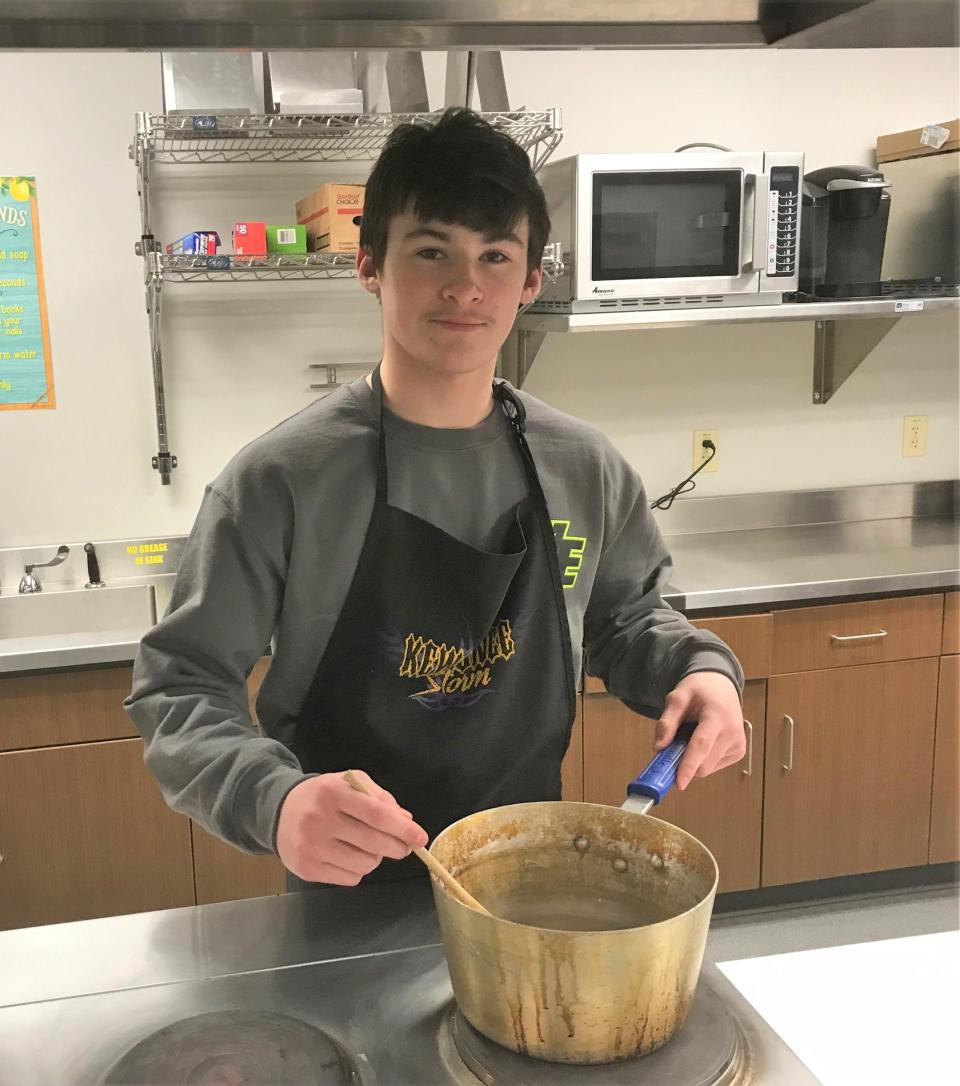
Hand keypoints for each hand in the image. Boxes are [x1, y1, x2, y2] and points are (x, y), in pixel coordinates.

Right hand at [276, 770, 428, 884]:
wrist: (279, 811)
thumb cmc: (323, 796)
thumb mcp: (349, 784)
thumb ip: (379, 798)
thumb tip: (406, 821)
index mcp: (333, 793)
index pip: (376, 814)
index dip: (402, 828)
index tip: (420, 837)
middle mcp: (320, 820)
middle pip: (372, 842)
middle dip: (397, 847)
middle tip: (403, 847)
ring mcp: (311, 847)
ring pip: (364, 864)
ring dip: (375, 858)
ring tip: (366, 847)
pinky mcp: (307, 869)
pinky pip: (349, 879)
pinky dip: (358, 870)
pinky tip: (348, 855)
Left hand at [653, 672, 745, 790]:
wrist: (721, 685)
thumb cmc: (699, 690)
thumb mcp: (677, 697)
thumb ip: (667, 721)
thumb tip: (658, 747)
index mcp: (717, 714)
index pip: (702, 745)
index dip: (688, 766)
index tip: (679, 783)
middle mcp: (732, 731)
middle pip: (704, 764)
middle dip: (684, 763)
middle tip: (672, 748)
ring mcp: (738, 743)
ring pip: (707, 768)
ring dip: (693, 760)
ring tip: (692, 736)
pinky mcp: (739, 751)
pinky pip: (714, 765)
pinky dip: (703, 758)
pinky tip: (704, 740)